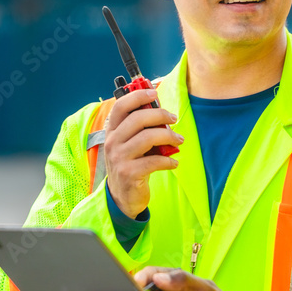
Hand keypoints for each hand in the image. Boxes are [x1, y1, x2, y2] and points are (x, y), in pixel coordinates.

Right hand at [104, 88, 182, 218]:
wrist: (122, 197)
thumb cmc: (131, 164)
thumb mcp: (130, 144)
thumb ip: (141, 129)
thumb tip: (163, 112)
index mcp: (112, 131)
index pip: (121, 106)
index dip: (137, 96)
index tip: (154, 93)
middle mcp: (113, 142)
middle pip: (137, 118)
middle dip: (160, 115)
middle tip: (174, 119)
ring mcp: (119, 158)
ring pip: (148, 138)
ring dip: (169, 137)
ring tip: (179, 141)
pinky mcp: (129, 173)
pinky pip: (154, 161)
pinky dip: (168, 160)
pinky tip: (173, 162)